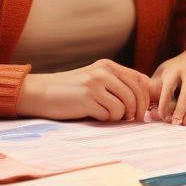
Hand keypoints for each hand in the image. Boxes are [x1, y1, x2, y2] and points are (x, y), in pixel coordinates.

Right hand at [15, 60, 150, 121]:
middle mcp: (103, 72)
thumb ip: (117, 83)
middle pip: (135, 93)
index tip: (142, 109)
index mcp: (108, 66)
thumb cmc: (71, 90)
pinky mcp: (86, 100)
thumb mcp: (95, 79)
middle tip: (132, 119)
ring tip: (108, 115)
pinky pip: (109, 114)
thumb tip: (144, 99)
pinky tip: (95, 115)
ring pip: (124, 106)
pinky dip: (105, 119)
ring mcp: (95, 85)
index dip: (146, 97)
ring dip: (119, 116)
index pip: (140, 80)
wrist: (40, 92)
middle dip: (137, 110)